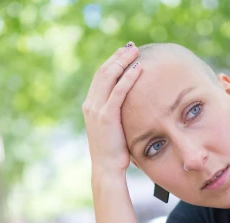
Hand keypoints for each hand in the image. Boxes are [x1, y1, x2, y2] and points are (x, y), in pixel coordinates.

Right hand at [82, 43, 142, 176]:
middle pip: (103, 72)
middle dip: (118, 57)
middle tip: (131, 47)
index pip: (100, 76)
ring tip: (136, 52)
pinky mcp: (106, 116)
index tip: (125, 53)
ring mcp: (97, 109)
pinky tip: (138, 69)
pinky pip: (119, 91)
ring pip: (109, 77)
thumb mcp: (113, 128)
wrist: (106, 168)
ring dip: (123, 61)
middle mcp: (90, 104)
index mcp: (90, 105)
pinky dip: (128, 78)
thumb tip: (132, 105)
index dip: (112, 62)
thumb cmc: (114, 151)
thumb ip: (116, 113)